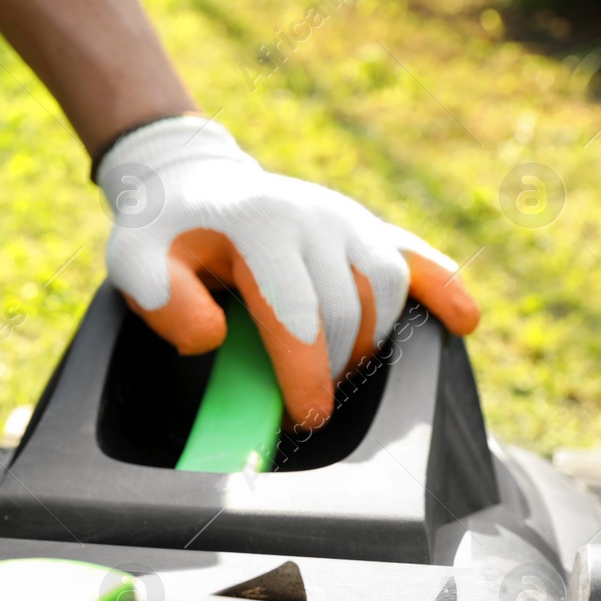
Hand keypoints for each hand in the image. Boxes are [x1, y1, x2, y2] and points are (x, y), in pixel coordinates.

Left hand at [98, 116, 478, 428]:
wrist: (193, 183)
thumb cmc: (165, 234)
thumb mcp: (135, 263)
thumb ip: (162, 303)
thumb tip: (211, 339)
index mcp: (259, 227)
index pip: (296, 313)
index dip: (306, 373)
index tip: (306, 417)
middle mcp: (313, 216)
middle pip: (347, 310)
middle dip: (332, 368)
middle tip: (304, 407)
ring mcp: (347, 217)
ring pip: (385, 290)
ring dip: (369, 342)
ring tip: (337, 372)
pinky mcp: (367, 225)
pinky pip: (416, 255)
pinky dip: (443, 288)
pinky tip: (465, 321)